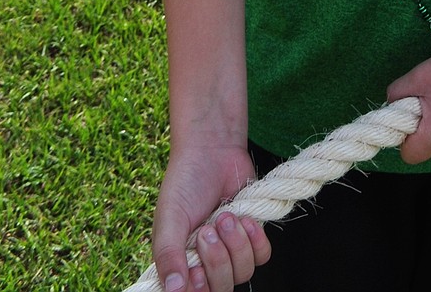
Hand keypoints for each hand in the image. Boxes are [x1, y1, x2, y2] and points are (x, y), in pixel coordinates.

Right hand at [152, 146, 270, 291]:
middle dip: (217, 259)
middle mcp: (205, 264)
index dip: (199, 288)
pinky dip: (255, 239)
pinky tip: (245, 218)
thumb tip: (173, 291)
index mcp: (181, 264)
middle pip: (221, 289)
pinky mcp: (252, 237)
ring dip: (236, 244)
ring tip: (225, 216)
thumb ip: (168, 254)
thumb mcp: (169, 218)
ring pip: (243, 273)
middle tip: (207, 229)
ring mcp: (231, 251)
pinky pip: (262, 256)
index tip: (195, 268)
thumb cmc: (185, 183)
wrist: (213, 152)